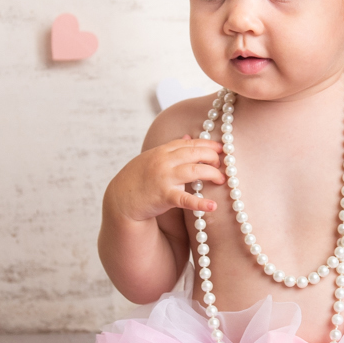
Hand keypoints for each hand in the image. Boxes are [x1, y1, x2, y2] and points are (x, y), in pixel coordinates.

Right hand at [104, 136, 224, 223]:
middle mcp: (163, 161)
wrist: (120, 200)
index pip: (189, 143)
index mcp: (162, 151)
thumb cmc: (137, 179)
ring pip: (194, 170)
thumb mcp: (151, 158)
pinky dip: (200, 202)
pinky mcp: (163, 196)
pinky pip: (185, 198)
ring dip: (212, 173)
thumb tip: (187, 136)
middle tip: (222, 164)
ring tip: (221, 179)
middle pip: (194, 153)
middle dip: (212, 156)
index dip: (208, 145)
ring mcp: (163, 178)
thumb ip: (170, 148)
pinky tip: (212, 206)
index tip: (221, 148)